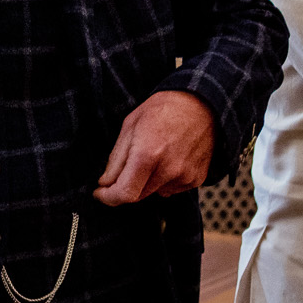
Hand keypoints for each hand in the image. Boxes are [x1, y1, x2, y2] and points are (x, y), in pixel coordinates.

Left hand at [93, 91, 214, 205]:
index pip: (125, 193)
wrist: (201, 104)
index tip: (100, 193)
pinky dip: (163, 180)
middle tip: (125, 166)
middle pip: (137, 195)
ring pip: (154, 192)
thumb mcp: (130, 126)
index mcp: (147, 154)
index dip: (109, 197)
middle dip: (125, 186)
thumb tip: (106, 182)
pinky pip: (171, 189)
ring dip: (146, 182)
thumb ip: (116, 159)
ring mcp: (185, 177)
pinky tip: (168, 159)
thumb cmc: (163, 110)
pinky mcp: (196, 179)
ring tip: (153, 154)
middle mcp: (168, 170)